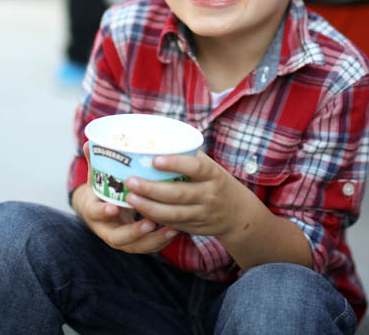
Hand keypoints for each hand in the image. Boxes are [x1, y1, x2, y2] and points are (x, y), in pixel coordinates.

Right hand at [71, 143, 178, 253]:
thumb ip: (95, 160)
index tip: (113, 207)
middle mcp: (106, 229)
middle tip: (150, 222)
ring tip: (171, 229)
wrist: (98, 211)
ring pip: (136, 246)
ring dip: (153, 239)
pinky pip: (147, 246)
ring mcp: (121, 239)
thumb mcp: (96, 177)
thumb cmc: (101, 189)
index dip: (103, 211)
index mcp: (94, 211)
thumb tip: (90, 140)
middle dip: (134, 232)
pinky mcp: (134, 243)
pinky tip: (176, 230)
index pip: (95, 213)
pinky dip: (161, 241)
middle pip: (118, 237)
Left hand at [125, 150, 252, 237]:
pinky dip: (155, 218)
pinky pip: (173, 224)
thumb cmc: (215, 181)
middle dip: (152, 189)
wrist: (238, 213)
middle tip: (131, 181)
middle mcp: (209, 195)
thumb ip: (188, 156)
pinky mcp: (195, 228)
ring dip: (149, 207)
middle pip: (179, 193)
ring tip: (130, 198)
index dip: (175, 163)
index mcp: (213, 174)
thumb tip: (157, 139)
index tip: (155, 159)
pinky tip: (141, 211)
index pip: (195, 167)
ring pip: (173, 213)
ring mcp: (203, 214)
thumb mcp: (209, 166)